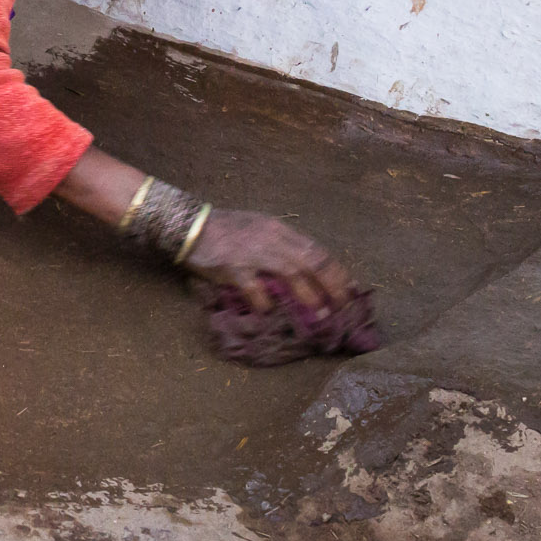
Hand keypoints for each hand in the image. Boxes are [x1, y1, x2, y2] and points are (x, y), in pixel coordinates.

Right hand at [183, 208, 352, 314]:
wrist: (189, 225)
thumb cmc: (224, 229)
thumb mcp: (257, 229)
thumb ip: (278, 245)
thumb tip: (303, 270)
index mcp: (277, 229)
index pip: (316, 250)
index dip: (337, 270)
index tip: (351, 288)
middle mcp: (270, 239)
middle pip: (311, 261)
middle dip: (332, 285)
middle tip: (342, 306)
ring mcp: (252, 253)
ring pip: (291, 274)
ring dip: (308, 296)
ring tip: (320, 315)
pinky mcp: (234, 268)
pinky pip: (255, 290)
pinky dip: (265, 303)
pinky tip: (268, 312)